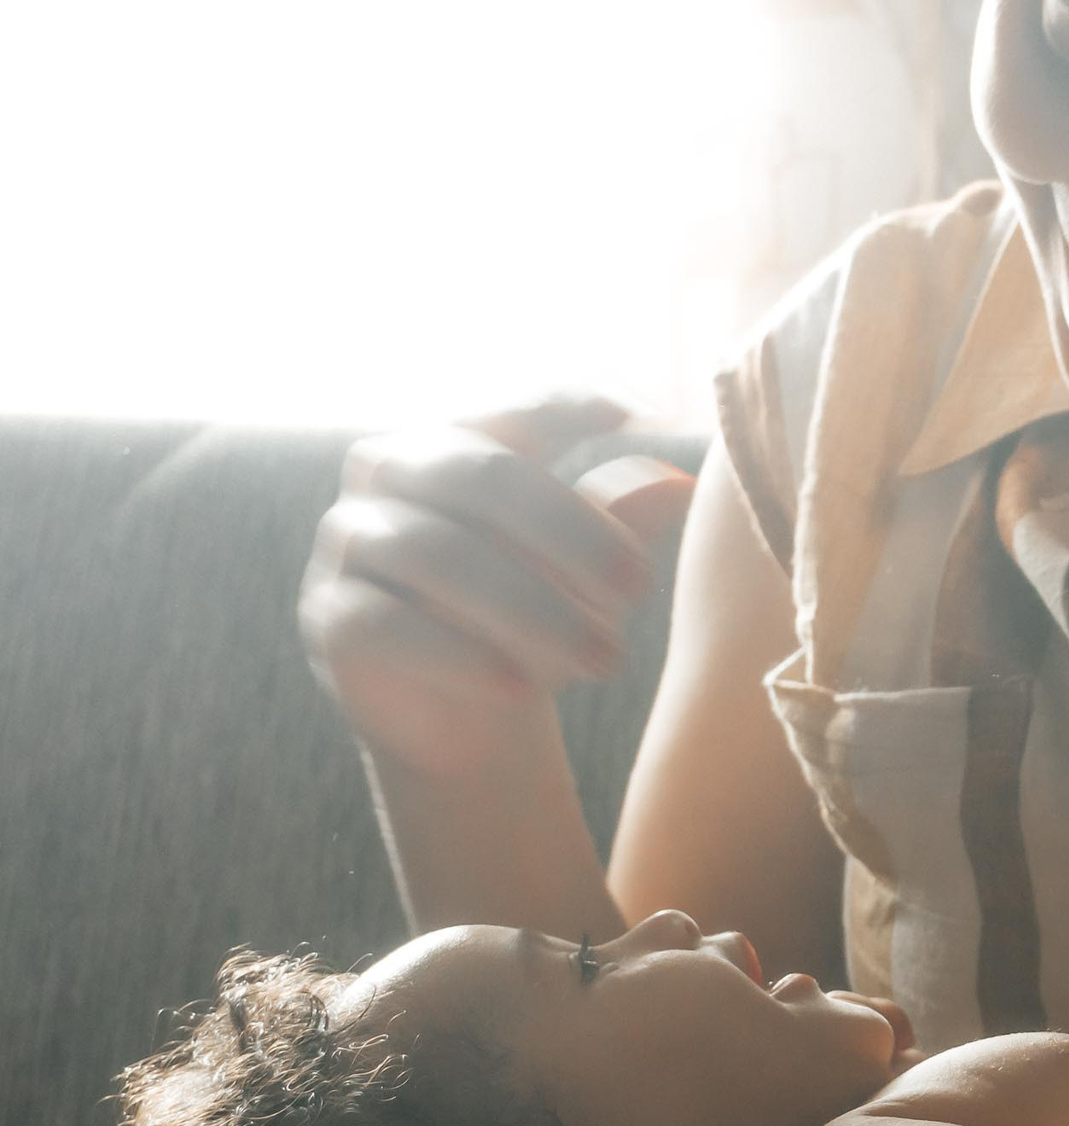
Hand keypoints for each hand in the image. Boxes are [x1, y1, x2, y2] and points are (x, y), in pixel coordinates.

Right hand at [298, 395, 695, 778]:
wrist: (472, 718)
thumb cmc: (535, 619)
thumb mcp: (585, 571)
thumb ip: (621, 522)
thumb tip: (681, 486)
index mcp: (455, 442)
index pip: (508, 413)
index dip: (561, 407)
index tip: (624, 415)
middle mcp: (391, 473)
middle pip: (478, 475)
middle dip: (568, 530)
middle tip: (641, 587)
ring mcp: (351, 541)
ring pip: (437, 553)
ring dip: (531, 608)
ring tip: (606, 659)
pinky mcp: (330, 617)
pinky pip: (384, 623)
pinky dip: (456, 654)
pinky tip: (522, 687)